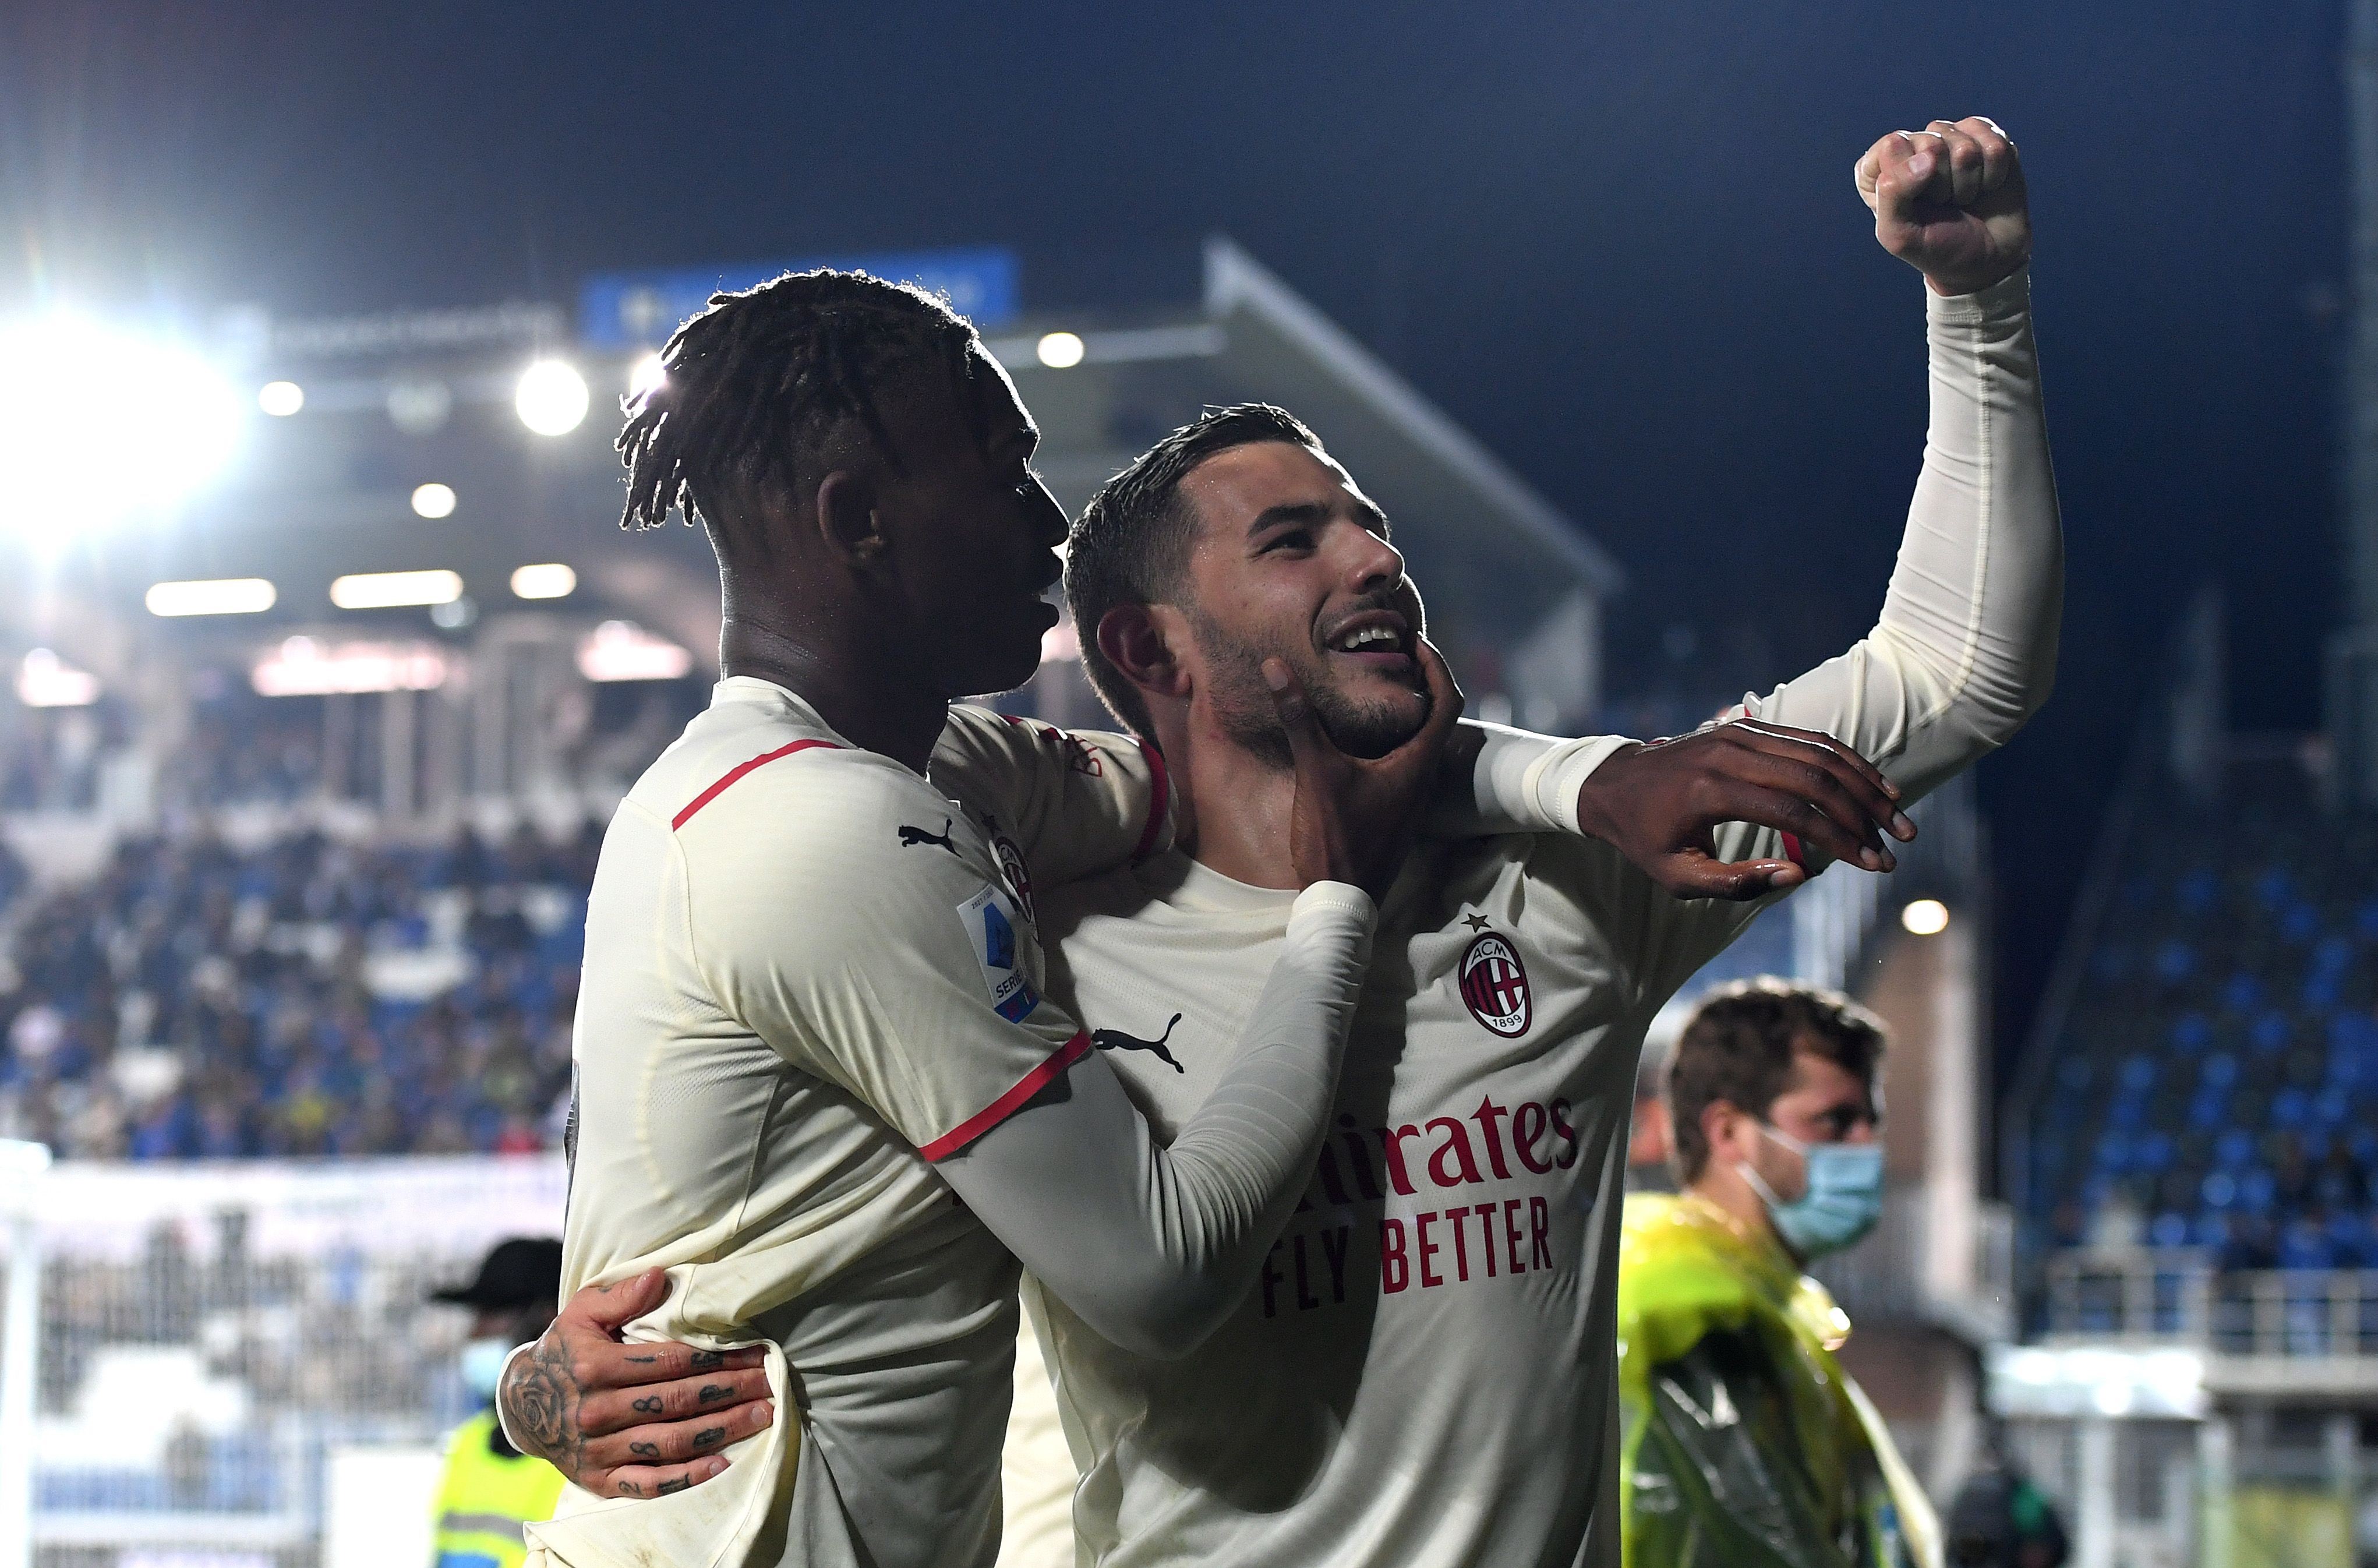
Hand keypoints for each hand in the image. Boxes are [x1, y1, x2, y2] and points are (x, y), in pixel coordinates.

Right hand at [498, 1268, 775, 1498]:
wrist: (520, 1404)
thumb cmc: (564, 1350)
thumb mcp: (582, 1313)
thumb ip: (620, 1296)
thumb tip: (659, 1277)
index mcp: (596, 1368)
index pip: (670, 1362)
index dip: (718, 1359)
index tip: (756, 1354)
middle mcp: (597, 1411)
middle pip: (678, 1401)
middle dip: (731, 1391)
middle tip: (771, 1385)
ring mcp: (598, 1451)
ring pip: (670, 1442)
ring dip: (721, 1430)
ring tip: (761, 1416)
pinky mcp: (599, 1480)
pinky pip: (648, 1484)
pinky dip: (686, 1478)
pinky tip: (722, 1465)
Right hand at [1269, 638, 1464, 900]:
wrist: (1340, 899)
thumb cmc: (1336, 838)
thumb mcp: (1316, 771)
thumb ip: (1300, 718)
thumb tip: (1277, 667)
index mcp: (1418, 763)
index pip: (1448, 700)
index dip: (1437, 665)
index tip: (1414, 642)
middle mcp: (1423, 778)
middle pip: (1439, 717)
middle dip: (1422, 682)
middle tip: (1395, 657)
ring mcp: (1411, 797)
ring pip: (1422, 742)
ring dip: (1408, 712)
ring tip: (1378, 688)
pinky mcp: (1396, 811)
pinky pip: (1405, 762)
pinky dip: (1393, 738)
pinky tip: (1362, 736)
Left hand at [1572, 718, 1913, 900]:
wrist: (1614, 785)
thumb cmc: (1646, 838)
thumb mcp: (1678, 876)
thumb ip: (1737, 883)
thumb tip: (1799, 875)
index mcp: (1710, 792)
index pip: (1793, 812)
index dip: (1840, 839)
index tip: (1874, 865)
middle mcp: (1729, 754)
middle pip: (1815, 778)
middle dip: (1864, 813)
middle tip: (1899, 845)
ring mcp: (1740, 734)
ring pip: (1818, 752)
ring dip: (1864, 784)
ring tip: (1899, 816)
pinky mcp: (1748, 727)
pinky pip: (1807, 739)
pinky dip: (1845, 760)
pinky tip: (1874, 785)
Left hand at [1855, 116, 2028, 296]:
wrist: (1987, 261)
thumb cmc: (1936, 249)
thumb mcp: (1899, 235)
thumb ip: (1893, 194)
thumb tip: (1927, 155)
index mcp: (1880, 168)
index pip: (1891, 146)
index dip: (1908, 178)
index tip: (1915, 204)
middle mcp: (1914, 148)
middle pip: (1930, 143)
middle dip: (1941, 183)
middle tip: (1943, 205)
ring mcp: (1951, 139)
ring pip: (1964, 144)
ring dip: (1968, 182)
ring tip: (1963, 199)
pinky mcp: (1985, 138)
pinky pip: (1994, 143)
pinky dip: (1994, 172)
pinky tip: (1986, 186)